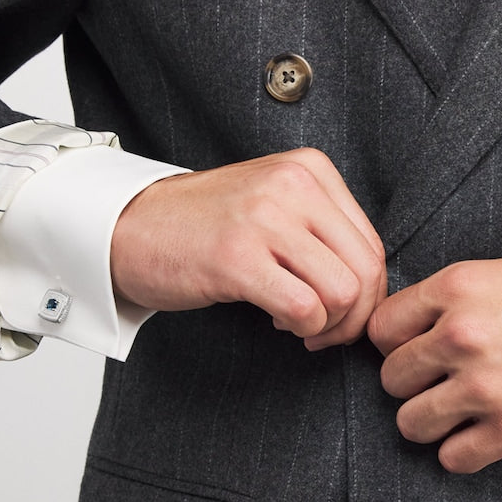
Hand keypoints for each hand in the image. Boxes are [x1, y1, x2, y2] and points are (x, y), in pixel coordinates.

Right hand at [110, 148, 385, 346]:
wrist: (128, 226)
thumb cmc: (208, 226)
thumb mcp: (278, 206)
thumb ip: (327, 233)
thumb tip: (373, 289)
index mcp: (311, 169)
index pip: (372, 245)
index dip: (368, 294)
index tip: (342, 311)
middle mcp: (293, 185)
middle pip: (366, 270)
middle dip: (355, 317)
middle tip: (326, 331)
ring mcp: (264, 218)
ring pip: (343, 292)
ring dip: (327, 326)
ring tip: (299, 325)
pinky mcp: (236, 257)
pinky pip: (304, 309)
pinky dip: (301, 329)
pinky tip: (276, 323)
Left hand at [367, 254, 501, 472]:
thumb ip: (454, 295)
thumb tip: (414, 321)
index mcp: (457, 289)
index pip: (381, 328)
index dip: (394, 343)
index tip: (411, 351)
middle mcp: (462, 337)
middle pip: (391, 378)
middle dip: (411, 384)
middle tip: (438, 383)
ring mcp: (485, 387)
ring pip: (411, 423)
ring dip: (429, 422)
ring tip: (454, 414)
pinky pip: (452, 459)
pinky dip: (462, 453)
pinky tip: (480, 436)